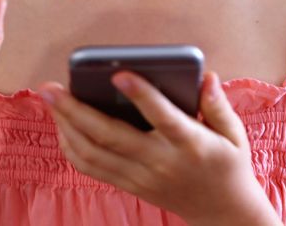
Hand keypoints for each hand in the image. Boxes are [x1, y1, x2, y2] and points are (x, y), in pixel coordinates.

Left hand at [38, 71, 279, 224]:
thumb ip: (218, 104)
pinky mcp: (131, 186)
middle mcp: (161, 162)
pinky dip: (72, 148)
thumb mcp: (234, 134)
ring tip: (50, 101)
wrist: (223, 213)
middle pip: (111, 136)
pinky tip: (62, 127)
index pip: (163, 118)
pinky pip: (93, 169)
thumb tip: (207, 76)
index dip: (141, 95)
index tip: (120, 74)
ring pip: (94, 153)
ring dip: (66, 126)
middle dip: (75, 110)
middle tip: (51, 87)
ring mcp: (142, 177)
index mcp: (191, 144)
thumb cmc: (229, 165)